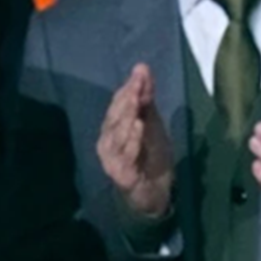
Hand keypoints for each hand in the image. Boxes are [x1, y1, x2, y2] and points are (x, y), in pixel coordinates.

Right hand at [97, 63, 173, 217]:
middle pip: (114, 117)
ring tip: (136, 101)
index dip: (129, 88)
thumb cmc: (150, 156)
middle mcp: (107, 140)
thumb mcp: (151, 124)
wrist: (153, 192)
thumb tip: (141, 68)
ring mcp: (111, 157)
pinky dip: (131, 140)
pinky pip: (124, 154)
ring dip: (126, 116)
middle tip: (137, 84)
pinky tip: (137, 127)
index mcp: (113, 127)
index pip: (118, 104)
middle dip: (126, 99)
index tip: (141, 72)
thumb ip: (146, 99)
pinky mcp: (119, 172)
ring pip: (116, 134)